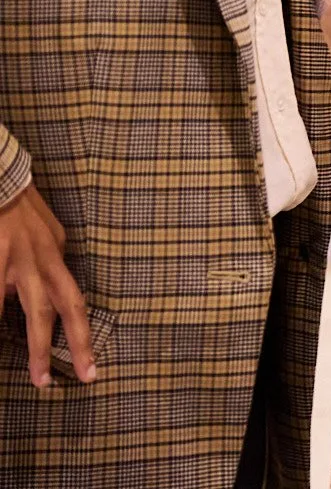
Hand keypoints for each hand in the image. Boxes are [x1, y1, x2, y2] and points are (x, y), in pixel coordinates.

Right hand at [0, 184, 94, 387]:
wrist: (3, 181)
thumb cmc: (23, 208)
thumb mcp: (50, 234)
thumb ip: (51, 261)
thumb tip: (50, 283)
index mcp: (55, 260)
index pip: (73, 305)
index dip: (81, 337)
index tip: (89, 369)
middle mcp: (38, 264)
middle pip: (54, 311)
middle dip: (59, 348)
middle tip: (63, 382)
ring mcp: (13, 263)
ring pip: (24, 310)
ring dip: (30, 344)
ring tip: (35, 375)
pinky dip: (1, 313)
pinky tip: (4, 337)